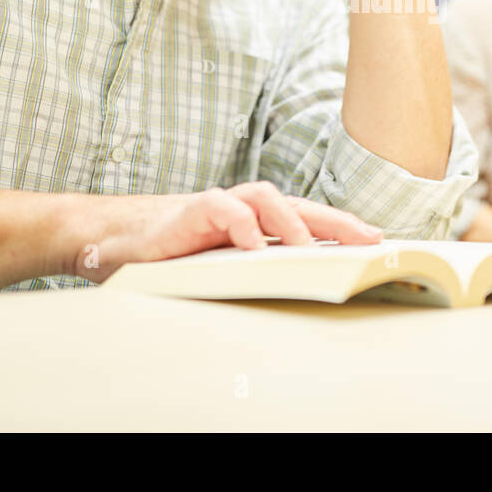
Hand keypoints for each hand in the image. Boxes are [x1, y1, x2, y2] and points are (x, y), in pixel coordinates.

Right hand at [69, 181, 384, 282]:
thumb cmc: (172, 256)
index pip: (309, 220)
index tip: (377, 244)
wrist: (114, 239)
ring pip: (265, 198)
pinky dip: (240, 223)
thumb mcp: (220, 269)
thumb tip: (298, 293)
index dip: (343, 228)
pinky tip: (252, 245)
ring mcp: (218, 206)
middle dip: (338, 221)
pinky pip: (221, 208)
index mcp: (257, 224)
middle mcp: (243, 210)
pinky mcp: (191, 210)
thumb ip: (254, 273)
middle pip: (300, 205)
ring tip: (309, 246)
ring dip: (291, 220)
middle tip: (369, 241)